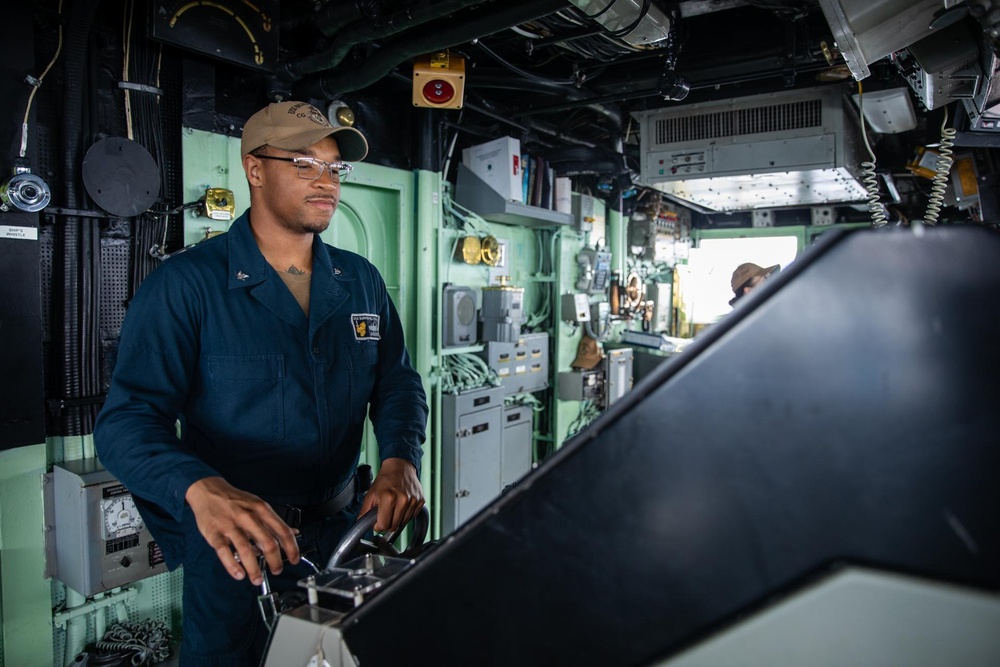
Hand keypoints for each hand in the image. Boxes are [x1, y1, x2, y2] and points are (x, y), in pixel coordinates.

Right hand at [184, 476, 299, 585]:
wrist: (208, 490)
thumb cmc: (235, 500)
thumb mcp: (258, 505)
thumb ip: (274, 521)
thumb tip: (294, 533)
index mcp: (261, 509)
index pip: (282, 530)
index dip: (291, 548)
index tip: (294, 559)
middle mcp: (248, 517)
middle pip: (267, 543)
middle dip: (275, 561)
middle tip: (277, 571)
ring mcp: (230, 525)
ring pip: (246, 549)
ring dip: (254, 568)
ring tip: (257, 579)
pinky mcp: (214, 533)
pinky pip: (224, 552)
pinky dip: (232, 565)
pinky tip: (239, 574)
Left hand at [358, 458, 423, 532]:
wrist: (400, 467)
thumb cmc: (385, 480)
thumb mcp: (371, 494)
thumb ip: (365, 511)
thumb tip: (361, 524)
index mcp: (389, 498)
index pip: (384, 525)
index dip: (378, 526)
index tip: (377, 522)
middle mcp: (403, 499)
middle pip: (394, 526)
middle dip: (387, 523)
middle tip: (384, 514)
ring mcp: (413, 500)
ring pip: (403, 523)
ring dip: (397, 519)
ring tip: (393, 508)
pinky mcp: (420, 501)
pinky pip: (412, 517)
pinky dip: (406, 515)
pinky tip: (402, 505)